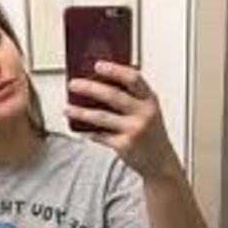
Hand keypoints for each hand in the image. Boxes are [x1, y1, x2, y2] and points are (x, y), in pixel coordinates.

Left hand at [64, 61, 179, 179]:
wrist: (160, 161)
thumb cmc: (150, 133)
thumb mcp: (147, 110)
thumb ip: (131, 98)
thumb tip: (99, 84)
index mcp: (149, 100)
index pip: (133, 78)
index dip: (114, 70)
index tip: (98, 66)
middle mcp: (143, 113)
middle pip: (113, 95)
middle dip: (90, 88)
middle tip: (73, 84)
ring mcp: (134, 130)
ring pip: (101, 117)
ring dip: (81, 112)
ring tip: (68, 108)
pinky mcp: (124, 146)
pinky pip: (101, 136)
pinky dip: (90, 132)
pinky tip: (81, 129)